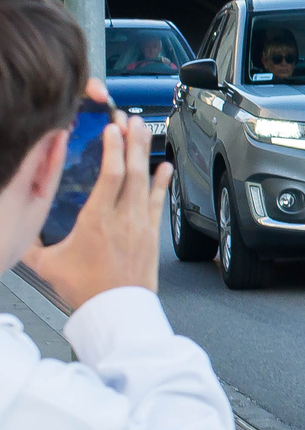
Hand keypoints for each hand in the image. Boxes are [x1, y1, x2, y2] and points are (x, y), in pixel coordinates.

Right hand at [23, 81, 172, 311]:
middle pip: (132, 170)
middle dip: (131, 141)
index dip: (112, 148)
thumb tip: (15, 233)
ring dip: (145, 153)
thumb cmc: (87, 290)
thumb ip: (31, 244)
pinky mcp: (151, 234)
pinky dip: (162, 181)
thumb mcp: (49, 265)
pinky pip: (158, 201)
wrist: (117, 311)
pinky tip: (164, 166)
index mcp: (97, 220)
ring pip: (147, 182)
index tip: (111, 128)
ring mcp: (141, 225)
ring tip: (144, 131)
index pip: (110, 175)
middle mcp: (123, 218)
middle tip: (129, 119)